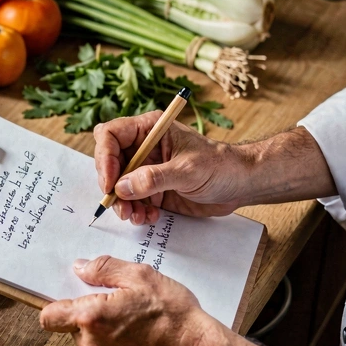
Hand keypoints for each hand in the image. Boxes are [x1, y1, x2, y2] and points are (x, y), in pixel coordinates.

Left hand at [40, 256, 284, 345]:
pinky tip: (140, 333)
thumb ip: (104, 269)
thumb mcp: (140, 276)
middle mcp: (91, 344)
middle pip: (72, 326)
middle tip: (116, 298)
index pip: (49, 316)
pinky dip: (117, 343)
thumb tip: (80, 268)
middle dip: (87, 312)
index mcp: (91, 317)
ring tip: (133, 316)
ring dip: (102, 328)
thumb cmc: (173, 314)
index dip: (54, 304)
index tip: (68, 294)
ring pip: (90, 340)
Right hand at [93, 113, 243, 224]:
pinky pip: (132, 201)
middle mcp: (144, 147)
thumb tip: (122, 187)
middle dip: (111, 186)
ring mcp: (146, 169)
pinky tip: (150, 217)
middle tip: (119, 205)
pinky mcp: (152, 189)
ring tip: (137, 216)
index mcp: (150, 129)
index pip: (111, 134)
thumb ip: (154, 178)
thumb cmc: (220, 166)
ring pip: (118, 186)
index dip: (105, 157)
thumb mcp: (187, 170)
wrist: (240, 185)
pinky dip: (135, 211)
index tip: (110, 183)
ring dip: (123, 204)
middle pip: (109, 162)